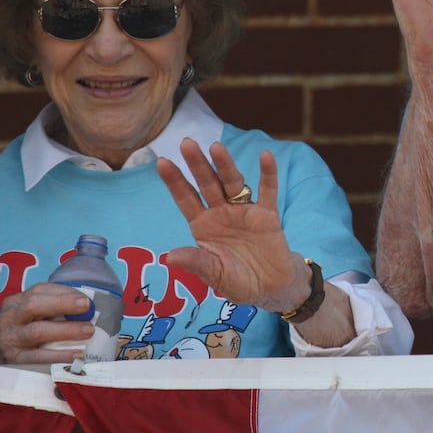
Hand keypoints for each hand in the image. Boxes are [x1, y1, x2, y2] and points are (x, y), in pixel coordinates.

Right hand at [0, 283, 94, 366]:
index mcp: (15, 302)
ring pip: (37, 331)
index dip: (64, 292)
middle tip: (87, 307)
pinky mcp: (14, 361)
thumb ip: (54, 309)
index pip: (39, 290)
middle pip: (34, 305)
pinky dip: (58, 356)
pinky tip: (76, 355)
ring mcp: (10, 339)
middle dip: (63, 304)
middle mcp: (9, 318)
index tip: (86, 298)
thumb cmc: (24, 333)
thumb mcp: (32, 316)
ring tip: (88, 331)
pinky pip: (37, 358)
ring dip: (66, 330)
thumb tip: (89, 308)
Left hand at [155, 139, 313, 312]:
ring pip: (233, 183)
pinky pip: (268, 191)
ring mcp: (244, 211)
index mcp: (203, 225)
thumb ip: (196, 262)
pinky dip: (268, 174)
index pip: (185, 199)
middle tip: (187, 143)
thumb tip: (169, 257)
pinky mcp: (267, 215)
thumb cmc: (238, 281)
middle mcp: (221, 213)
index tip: (162, 162)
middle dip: (197, 164)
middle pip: (207, 184)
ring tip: (216, 147)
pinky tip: (266, 156)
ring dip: (225, 165)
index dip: (174, 182)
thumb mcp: (214, 274)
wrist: (270, 289)